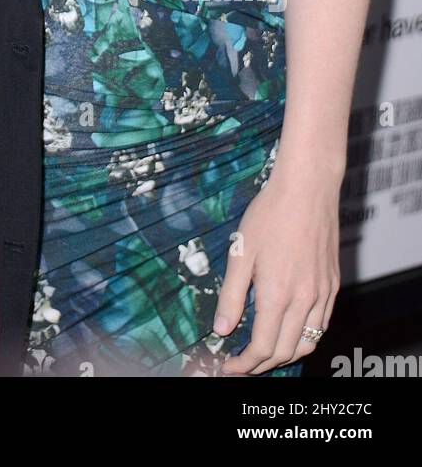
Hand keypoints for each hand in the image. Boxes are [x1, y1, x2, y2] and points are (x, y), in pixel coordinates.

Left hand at [214, 163, 340, 374]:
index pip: (262, 348)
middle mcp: (305, 300)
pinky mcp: (333, 284)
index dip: (244, 364)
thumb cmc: (271, 214)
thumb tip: (222, 330)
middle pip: (285, 351)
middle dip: (262, 365)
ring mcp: (323, 293)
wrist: (308, 188)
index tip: (228, 367)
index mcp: (278, 294)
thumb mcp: (241, 252)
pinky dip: (306, 337)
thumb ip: (231, 295)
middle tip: (242, 364)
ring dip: (285, 355)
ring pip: (307, 342)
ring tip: (265, 354)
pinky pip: (322, 324)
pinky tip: (291, 330)